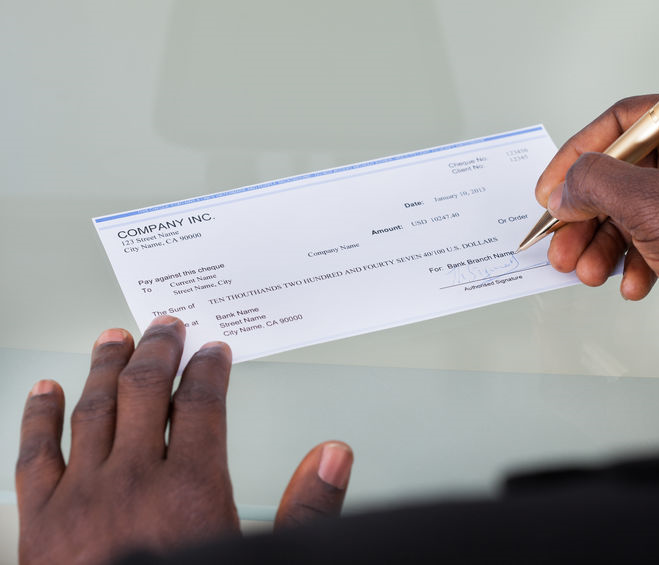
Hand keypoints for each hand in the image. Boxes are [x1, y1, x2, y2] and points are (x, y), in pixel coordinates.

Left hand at [16, 316, 353, 564]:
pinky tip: (44, 391)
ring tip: (114, 339)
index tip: (212, 351)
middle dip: (159, 351)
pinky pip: (34, 453)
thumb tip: (332, 457)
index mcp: (192, 491)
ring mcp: (81, 498)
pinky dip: (39, 416)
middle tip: (166, 326)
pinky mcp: (39, 521)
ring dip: (105, 368)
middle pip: (146, 392)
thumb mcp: (262, 559)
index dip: (208, 369)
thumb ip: (306, 510)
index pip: (202, 404)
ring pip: (93, 410)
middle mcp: (133, 482)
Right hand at [535, 88, 658, 390]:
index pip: (623, 120)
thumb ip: (597, 185)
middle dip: (588, 214)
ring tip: (587, 273)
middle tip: (561, 244)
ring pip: (634, 206)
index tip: (551, 190)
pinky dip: (634, 257)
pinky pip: (654, 231)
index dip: (578, 156)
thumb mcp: (654, 209)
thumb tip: (565, 187)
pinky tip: (632, 284)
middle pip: (623, 170)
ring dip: (605, 242)